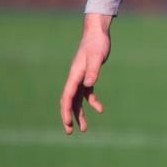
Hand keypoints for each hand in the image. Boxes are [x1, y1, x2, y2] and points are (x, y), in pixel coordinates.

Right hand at [60, 15, 113, 132]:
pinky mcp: (88, 76)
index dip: (66, 111)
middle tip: (69, 132)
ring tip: (84, 129)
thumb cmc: (97, 44)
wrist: (98, 34)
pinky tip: (100, 109)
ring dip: (79, 114)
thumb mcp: (97, 57)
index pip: (67, 97)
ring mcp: (81, 78)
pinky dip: (92, 102)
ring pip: (77, 100)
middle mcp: (75, 78)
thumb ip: (93, 71)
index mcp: (75, 75)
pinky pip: (87, 93)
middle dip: (68, 117)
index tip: (67, 123)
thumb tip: (88, 85)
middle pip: (69, 101)